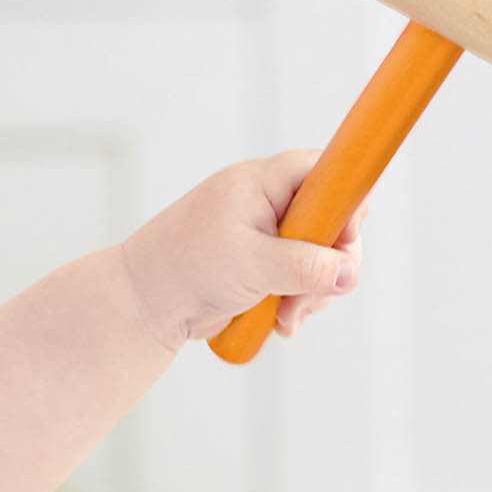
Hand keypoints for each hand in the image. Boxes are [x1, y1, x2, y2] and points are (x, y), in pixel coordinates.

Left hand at [119, 150, 368, 353]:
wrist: (144, 304)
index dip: (345, 197)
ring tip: (286, 315)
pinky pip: (301, 280)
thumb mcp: (252, 264)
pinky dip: (298, 302)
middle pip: (331, 220)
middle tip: (320, 291)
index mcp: (260, 183)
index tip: (347, 234)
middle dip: (330, 262)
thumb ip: (305, 265)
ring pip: (320, 257)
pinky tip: (281, 322)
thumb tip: (347, 272)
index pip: (322, 169)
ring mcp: (267, 237)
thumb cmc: (184, 267)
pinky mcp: (264, 267)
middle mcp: (267, 204)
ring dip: (312, 291)